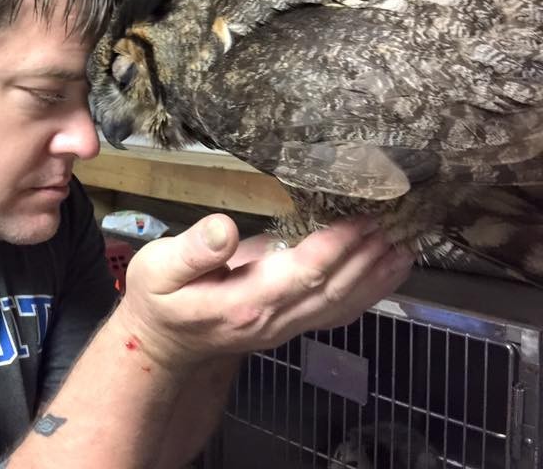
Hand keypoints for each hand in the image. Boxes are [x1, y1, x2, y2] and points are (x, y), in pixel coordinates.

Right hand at [113, 214, 412, 369]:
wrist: (163, 347)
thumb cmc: (158, 300)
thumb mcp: (156, 268)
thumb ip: (192, 250)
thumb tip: (224, 228)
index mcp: (243, 302)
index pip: (303, 274)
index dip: (336, 246)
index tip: (363, 218)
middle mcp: (273, 319)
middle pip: (333, 290)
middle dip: (368, 256)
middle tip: (398, 221)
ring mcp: (285, 327)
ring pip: (342, 304)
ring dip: (377, 276)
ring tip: (408, 245)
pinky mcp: (291, 325)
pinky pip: (337, 311)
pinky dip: (369, 292)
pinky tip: (387, 271)